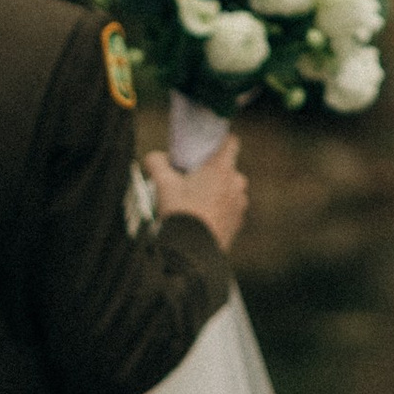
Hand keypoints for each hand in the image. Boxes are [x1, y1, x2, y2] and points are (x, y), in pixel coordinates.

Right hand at [148, 134, 247, 248]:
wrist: (193, 251)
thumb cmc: (181, 213)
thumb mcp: (162, 184)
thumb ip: (156, 163)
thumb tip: (154, 158)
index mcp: (221, 168)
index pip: (230, 142)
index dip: (219, 141)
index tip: (206, 148)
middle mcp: (236, 183)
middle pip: (226, 169)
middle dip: (211, 172)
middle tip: (191, 180)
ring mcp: (239, 204)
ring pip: (229, 190)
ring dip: (216, 193)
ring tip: (194, 203)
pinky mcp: (238, 222)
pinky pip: (229, 209)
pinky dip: (218, 210)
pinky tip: (201, 218)